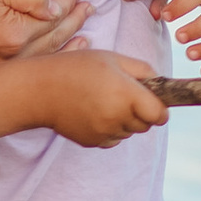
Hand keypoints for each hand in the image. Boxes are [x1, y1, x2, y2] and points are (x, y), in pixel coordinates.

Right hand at [0, 0, 91, 77]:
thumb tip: (53, 5)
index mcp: (14, 35)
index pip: (54, 17)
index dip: (69, 2)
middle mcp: (12, 60)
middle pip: (55, 37)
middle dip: (74, 19)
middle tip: (89, 6)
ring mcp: (2, 74)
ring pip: (47, 56)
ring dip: (69, 40)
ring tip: (85, 26)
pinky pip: (30, 70)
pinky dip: (53, 60)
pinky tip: (66, 53)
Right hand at [36, 50, 169, 148]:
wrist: (40, 90)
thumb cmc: (76, 68)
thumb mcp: (112, 58)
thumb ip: (142, 70)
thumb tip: (161, 83)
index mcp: (126, 94)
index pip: (160, 115)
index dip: (161, 109)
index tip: (154, 102)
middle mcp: (117, 117)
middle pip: (146, 125)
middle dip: (141, 112)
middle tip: (123, 95)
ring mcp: (104, 132)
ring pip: (129, 132)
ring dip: (125, 120)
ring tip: (103, 100)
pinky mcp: (92, 142)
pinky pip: (113, 139)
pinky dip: (110, 129)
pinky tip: (94, 112)